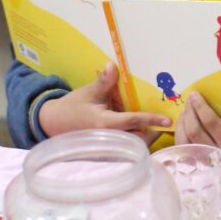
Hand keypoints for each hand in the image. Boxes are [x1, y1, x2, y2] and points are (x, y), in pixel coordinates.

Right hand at [38, 62, 170, 138]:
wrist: (53, 123)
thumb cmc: (72, 107)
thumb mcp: (88, 92)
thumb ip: (103, 81)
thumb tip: (112, 65)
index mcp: (104, 123)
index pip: (133, 121)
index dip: (151, 120)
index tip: (167, 121)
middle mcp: (107, 139)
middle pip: (138, 139)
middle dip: (152, 133)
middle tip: (163, 124)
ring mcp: (106, 149)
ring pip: (132, 148)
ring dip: (144, 139)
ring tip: (154, 130)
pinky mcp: (104, 153)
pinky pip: (124, 151)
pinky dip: (134, 143)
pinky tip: (139, 134)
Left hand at [175, 92, 220, 172]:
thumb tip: (210, 96)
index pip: (211, 122)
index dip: (200, 106)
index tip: (195, 95)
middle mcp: (218, 155)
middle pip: (194, 131)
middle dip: (189, 112)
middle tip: (189, 100)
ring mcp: (206, 163)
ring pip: (185, 140)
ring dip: (182, 122)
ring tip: (185, 110)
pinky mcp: (197, 166)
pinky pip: (183, 148)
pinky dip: (180, 133)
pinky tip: (182, 124)